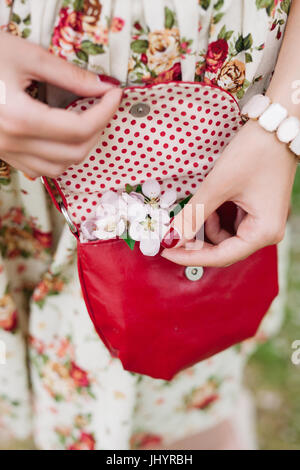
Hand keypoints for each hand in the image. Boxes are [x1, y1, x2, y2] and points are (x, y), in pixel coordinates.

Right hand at [0, 32, 121, 177]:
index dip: (106, 111)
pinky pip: (40, 169)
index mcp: (20, 118)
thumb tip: (101, 86)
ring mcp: (6, 152)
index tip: (113, 93)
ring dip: (80, 147)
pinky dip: (59, 157)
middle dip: (97, 129)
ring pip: (59, 167)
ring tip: (84, 120)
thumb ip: (68, 75)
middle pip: (75, 152)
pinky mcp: (3, 154)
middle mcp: (13, 143)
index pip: (81, 127)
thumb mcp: (24, 55)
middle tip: (101, 105)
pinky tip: (60, 136)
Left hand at [161, 119, 296, 267]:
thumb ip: (194, 215)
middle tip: (172, 233)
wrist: (277, 124)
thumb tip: (171, 237)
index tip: (165, 251)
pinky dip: (215, 218)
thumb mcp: (218, 185)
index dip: (190, 256)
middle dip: (196, 241)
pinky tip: (210, 204)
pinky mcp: (256, 212)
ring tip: (198, 206)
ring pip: (224, 237)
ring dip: (206, 227)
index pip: (221, 256)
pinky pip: (230, 224)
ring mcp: (262, 222)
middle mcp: (266, 232)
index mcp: (263, 232)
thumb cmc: (254, 152)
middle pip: (223, 250)